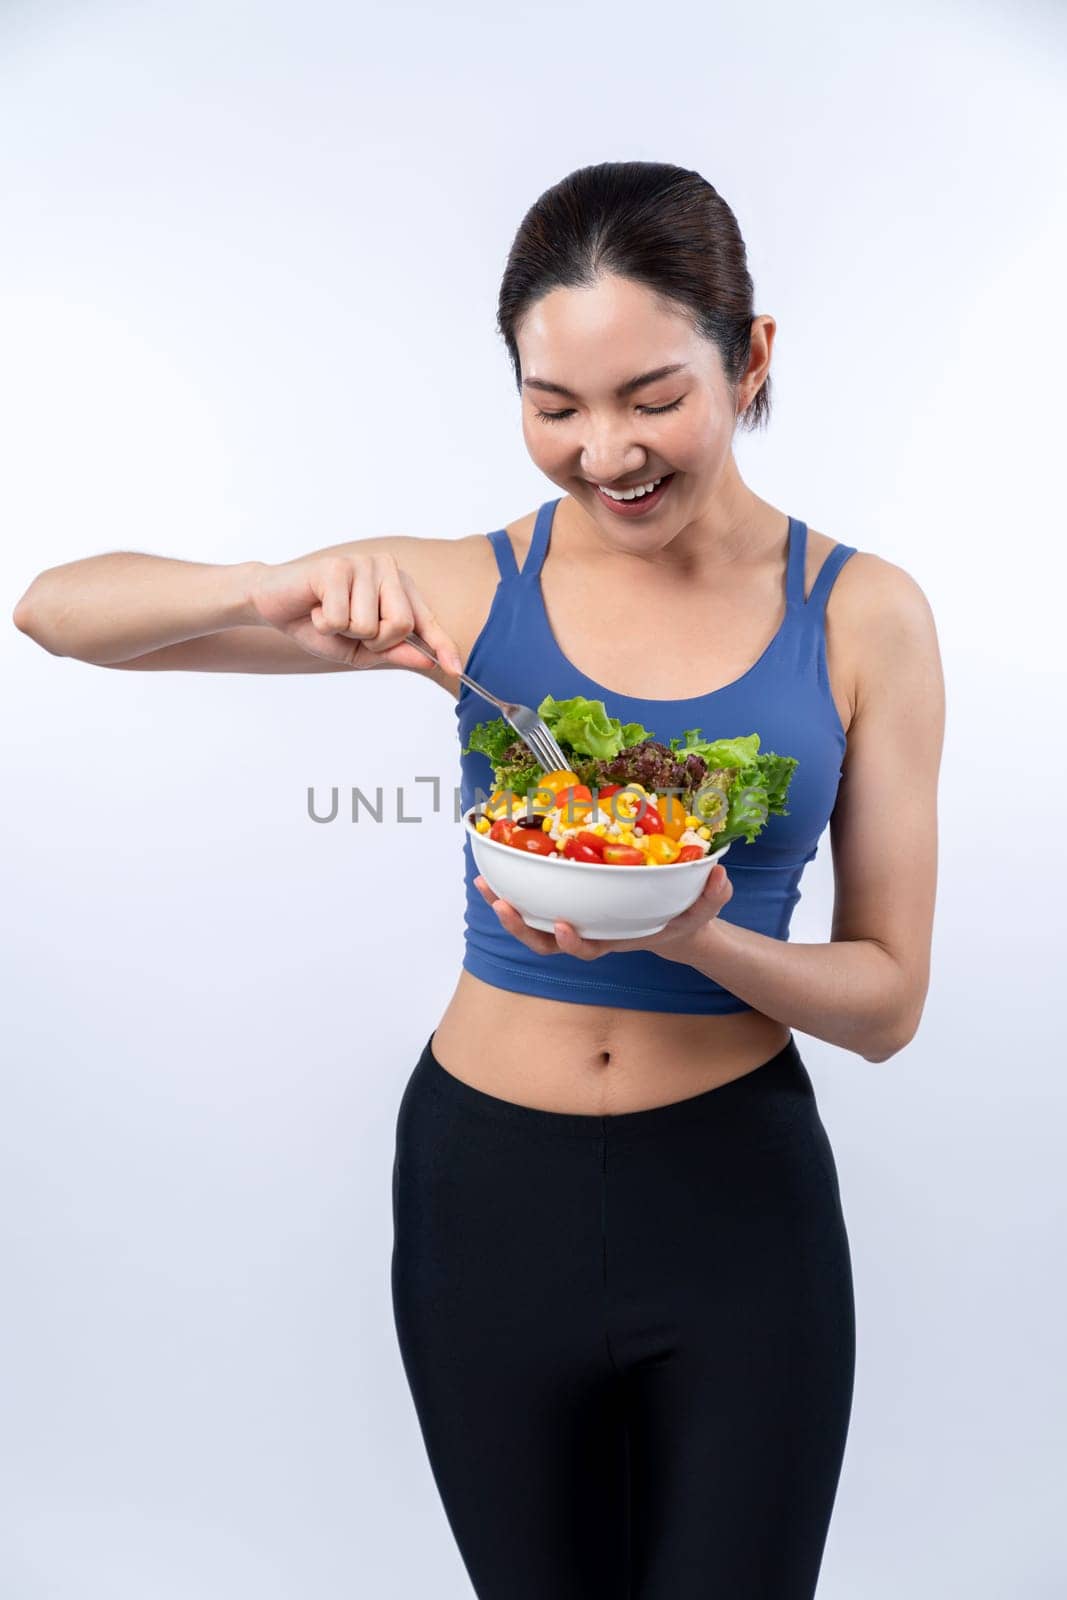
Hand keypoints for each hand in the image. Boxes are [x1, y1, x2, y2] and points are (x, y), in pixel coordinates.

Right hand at [249, 550, 463, 671]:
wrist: (275, 604)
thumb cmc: (321, 623)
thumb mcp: (361, 648)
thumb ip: (394, 652)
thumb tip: (428, 661)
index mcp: (398, 587)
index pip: (425, 621)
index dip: (441, 646)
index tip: (455, 669)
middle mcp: (386, 569)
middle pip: (401, 624)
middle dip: (373, 641)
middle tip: (349, 629)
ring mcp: (362, 564)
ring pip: (369, 625)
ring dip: (344, 632)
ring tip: (329, 615)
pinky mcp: (337, 567)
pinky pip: (341, 618)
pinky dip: (324, 624)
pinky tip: (315, 608)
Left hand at [472, 863, 732, 962]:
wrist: (672, 922)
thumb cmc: (683, 917)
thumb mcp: (704, 909)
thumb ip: (713, 895)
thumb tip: (718, 873)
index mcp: (614, 938)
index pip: (589, 949)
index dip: (573, 943)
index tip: (567, 927)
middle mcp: (587, 933)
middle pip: (545, 941)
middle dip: (520, 927)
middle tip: (502, 904)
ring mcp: (574, 919)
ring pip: (531, 923)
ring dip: (504, 906)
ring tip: (484, 884)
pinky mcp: (565, 901)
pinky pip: (535, 899)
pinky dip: (514, 886)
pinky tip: (497, 865)